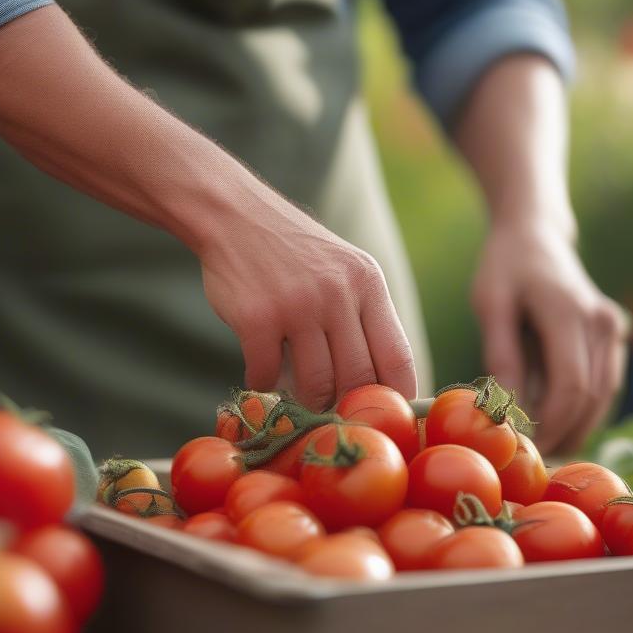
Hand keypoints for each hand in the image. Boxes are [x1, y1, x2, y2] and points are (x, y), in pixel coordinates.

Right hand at [199, 201, 417, 411]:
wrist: (234, 215)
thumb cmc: (292, 252)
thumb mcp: (343, 269)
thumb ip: (362, 316)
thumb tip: (379, 384)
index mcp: (367, 283)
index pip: (397, 356)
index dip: (398, 396)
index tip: (388, 418)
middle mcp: (338, 294)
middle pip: (358, 379)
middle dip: (345, 406)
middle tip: (332, 414)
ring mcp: (298, 306)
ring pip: (316, 385)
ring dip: (305, 402)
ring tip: (296, 398)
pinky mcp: (258, 318)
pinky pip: (268, 375)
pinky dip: (264, 384)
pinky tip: (261, 374)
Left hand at [472, 221, 627, 455]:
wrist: (536, 235)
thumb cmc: (505, 267)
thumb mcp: (490, 304)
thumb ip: (501, 355)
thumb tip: (505, 410)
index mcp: (570, 312)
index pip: (572, 386)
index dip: (551, 424)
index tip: (523, 447)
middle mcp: (603, 323)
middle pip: (592, 398)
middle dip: (563, 433)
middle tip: (529, 458)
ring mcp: (614, 329)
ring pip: (604, 397)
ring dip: (576, 428)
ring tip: (540, 447)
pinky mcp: (614, 337)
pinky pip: (604, 384)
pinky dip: (582, 410)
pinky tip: (554, 424)